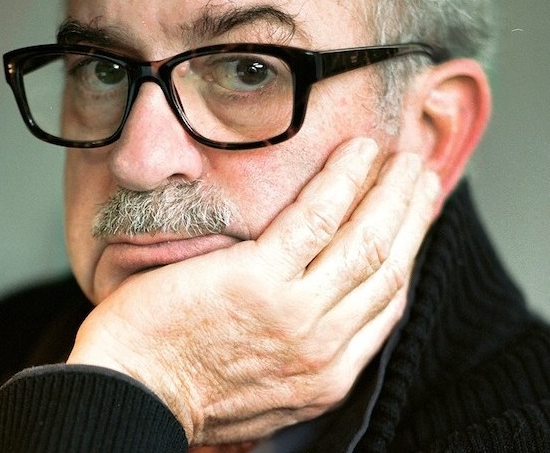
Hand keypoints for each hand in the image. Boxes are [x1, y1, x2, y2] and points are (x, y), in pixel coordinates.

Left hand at [65, 138, 441, 444]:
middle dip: (412, 217)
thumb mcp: (256, 394)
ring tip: (402, 156)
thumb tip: (307, 324)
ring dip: (391, 192)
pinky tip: (359, 152)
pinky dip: (345, 180)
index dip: (405, 256)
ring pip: (366, 241)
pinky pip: (318, 218)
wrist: (125, 397)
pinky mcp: (258, 280)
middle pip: (387, 268)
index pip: (384, 307)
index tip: (412, 223)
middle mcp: (321, 349)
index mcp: (323, 378)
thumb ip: (292, 360)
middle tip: (423, 177)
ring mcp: (294, 314)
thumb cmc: (171, 387)